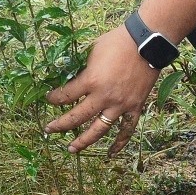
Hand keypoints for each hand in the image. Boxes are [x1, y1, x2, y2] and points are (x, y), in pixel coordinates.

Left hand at [45, 25, 158, 154]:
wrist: (146, 42)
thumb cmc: (117, 41)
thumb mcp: (93, 51)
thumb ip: (83, 68)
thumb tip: (73, 76)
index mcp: (91, 81)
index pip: (66, 95)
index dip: (54, 98)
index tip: (49, 99)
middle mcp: (103, 97)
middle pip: (77, 117)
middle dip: (60, 125)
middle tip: (49, 130)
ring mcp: (120, 105)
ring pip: (99, 130)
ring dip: (84, 141)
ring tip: (72, 149)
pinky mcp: (135, 107)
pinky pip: (127, 130)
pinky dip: (120, 143)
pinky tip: (111, 153)